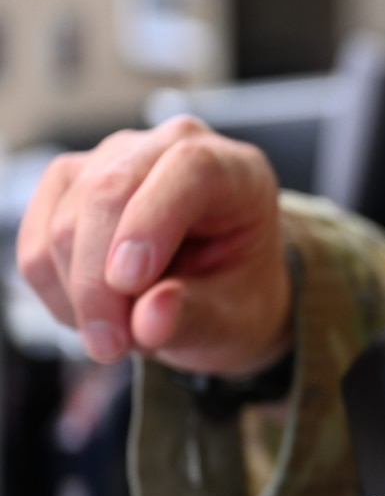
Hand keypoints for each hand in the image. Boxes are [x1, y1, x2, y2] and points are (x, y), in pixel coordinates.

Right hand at [17, 114, 290, 376]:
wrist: (215, 293)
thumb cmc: (237, 296)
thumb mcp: (237, 319)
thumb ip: (197, 317)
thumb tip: (150, 320)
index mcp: (236, 171)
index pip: (189, 168)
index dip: (151, 222)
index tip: (129, 283)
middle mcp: (170, 149)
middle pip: (108, 193)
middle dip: (99, 281)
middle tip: (113, 346)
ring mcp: (111, 159)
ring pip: (63, 222)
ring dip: (80, 295)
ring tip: (122, 335)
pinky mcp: (67, 185)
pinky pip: (36, 243)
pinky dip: (57, 292)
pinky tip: (94, 315)